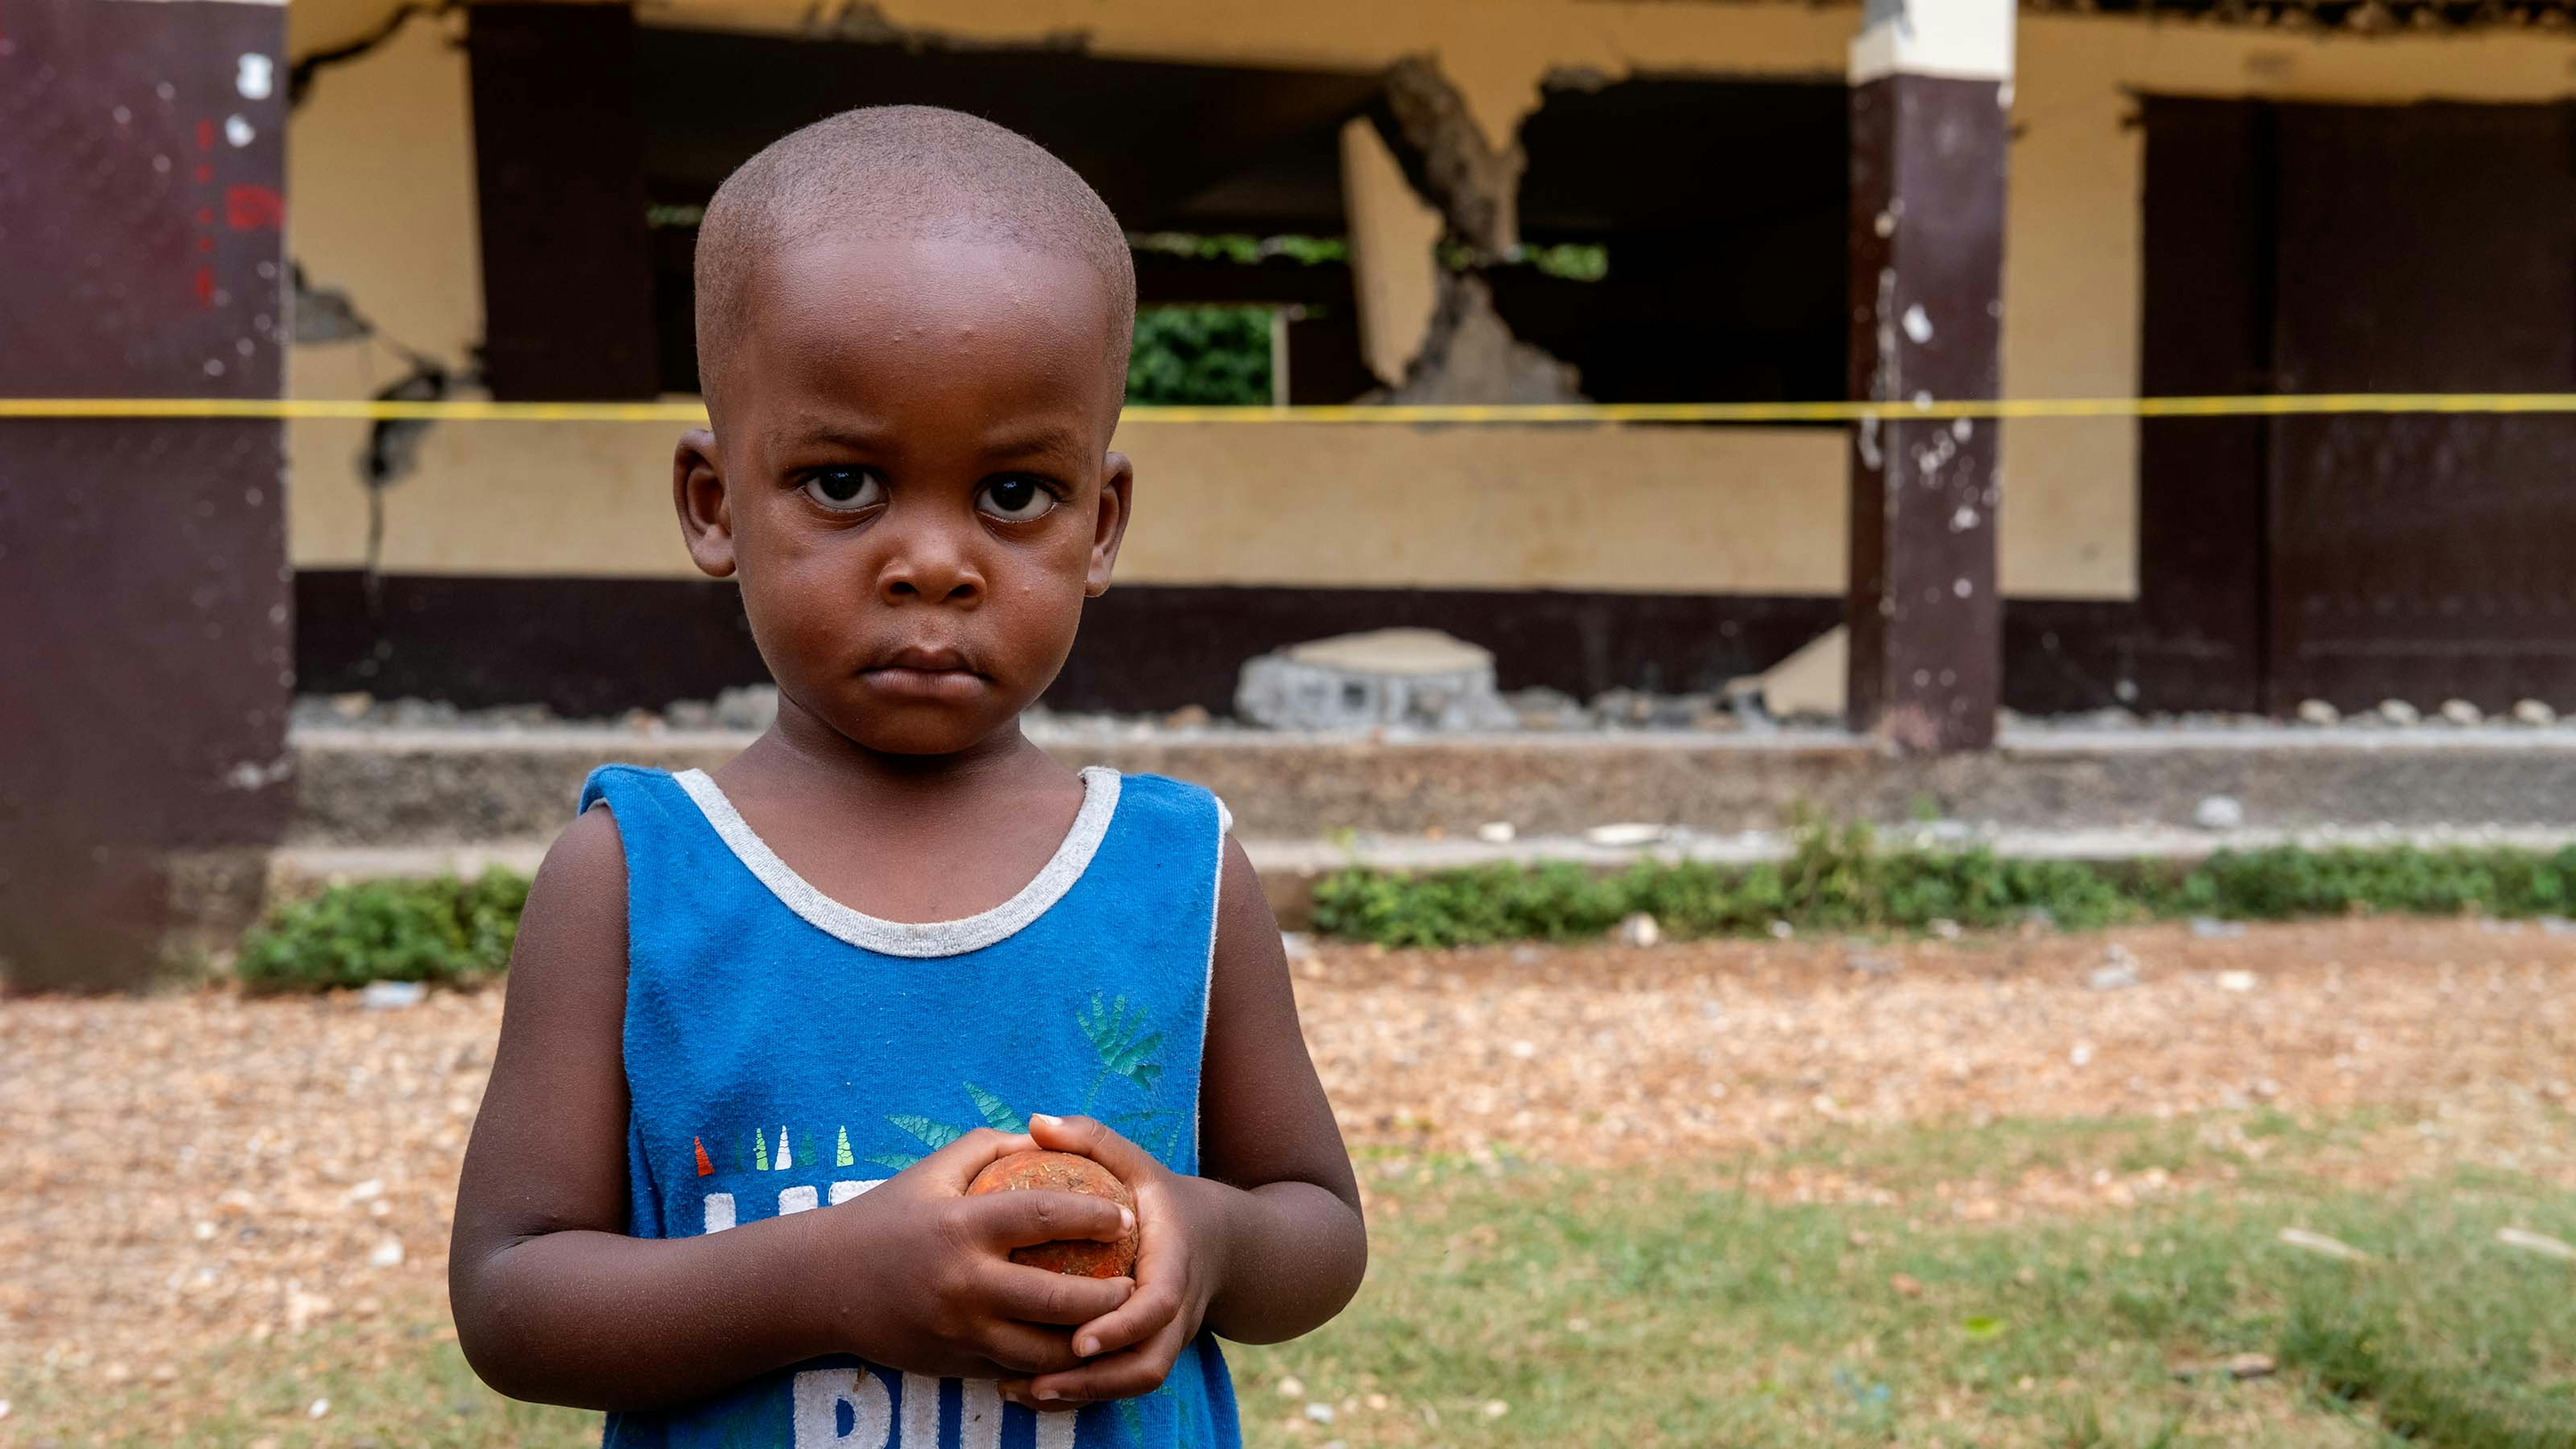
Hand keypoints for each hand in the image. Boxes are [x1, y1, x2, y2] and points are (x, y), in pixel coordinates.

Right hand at [828, 1127, 1137, 1380]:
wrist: (824, 1284)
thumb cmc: (887, 1216)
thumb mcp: (933, 1170)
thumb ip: (989, 1147)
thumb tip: (1042, 1135)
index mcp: (963, 1226)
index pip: (1044, 1216)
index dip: (1093, 1215)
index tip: (1126, 1213)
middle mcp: (964, 1283)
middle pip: (1057, 1297)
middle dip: (1107, 1295)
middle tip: (1135, 1283)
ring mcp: (960, 1329)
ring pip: (1042, 1349)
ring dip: (1087, 1340)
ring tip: (1115, 1323)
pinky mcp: (954, 1361)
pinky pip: (1014, 1366)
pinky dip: (1047, 1362)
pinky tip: (1074, 1349)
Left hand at [1000, 1114, 1225, 1409]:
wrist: (1219, 1242)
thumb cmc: (1163, 1197)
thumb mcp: (1137, 1162)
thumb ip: (1092, 1139)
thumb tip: (1036, 1121)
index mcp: (1175, 1263)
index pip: (1158, 1304)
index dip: (1122, 1326)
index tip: (1079, 1340)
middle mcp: (1176, 1311)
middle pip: (1147, 1364)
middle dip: (1094, 1381)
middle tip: (1036, 1381)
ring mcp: (1166, 1338)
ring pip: (1132, 1383)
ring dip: (1081, 1395)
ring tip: (1023, 1393)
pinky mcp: (1149, 1353)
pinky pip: (1119, 1385)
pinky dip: (1080, 1394)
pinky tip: (1029, 1391)